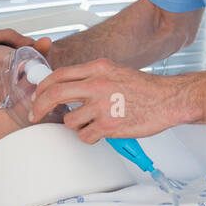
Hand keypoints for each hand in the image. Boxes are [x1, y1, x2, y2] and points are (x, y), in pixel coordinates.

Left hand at [29, 58, 185, 143]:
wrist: (169, 100)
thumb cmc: (146, 89)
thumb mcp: (116, 71)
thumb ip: (92, 76)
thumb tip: (68, 85)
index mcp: (98, 68)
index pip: (59, 75)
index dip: (43, 87)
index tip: (38, 96)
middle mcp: (97, 85)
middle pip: (55, 95)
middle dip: (40, 107)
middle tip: (36, 115)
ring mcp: (102, 106)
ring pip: (69, 121)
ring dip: (75, 125)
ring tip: (90, 123)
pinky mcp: (109, 125)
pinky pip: (85, 136)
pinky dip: (89, 137)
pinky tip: (101, 132)